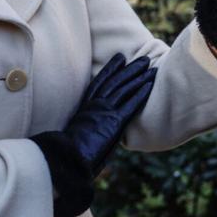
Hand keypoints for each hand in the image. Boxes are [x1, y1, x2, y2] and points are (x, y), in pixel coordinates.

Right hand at [31, 53, 156, 216]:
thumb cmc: (69, 153)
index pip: (100, 83)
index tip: (120, 58)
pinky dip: (140, 94)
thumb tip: (98, 132)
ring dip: (138, 76)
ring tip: (150, 67)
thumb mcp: (78, 136)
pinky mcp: (113, 122)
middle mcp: (94, 105)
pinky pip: (130, 105)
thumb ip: (90, 128)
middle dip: (129, 69)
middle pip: (115, 81)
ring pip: (124, 89)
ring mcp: (104, 112)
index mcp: (85, 107)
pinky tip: (149, 85)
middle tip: (143, 59)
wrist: (66, 158)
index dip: (111, 69)